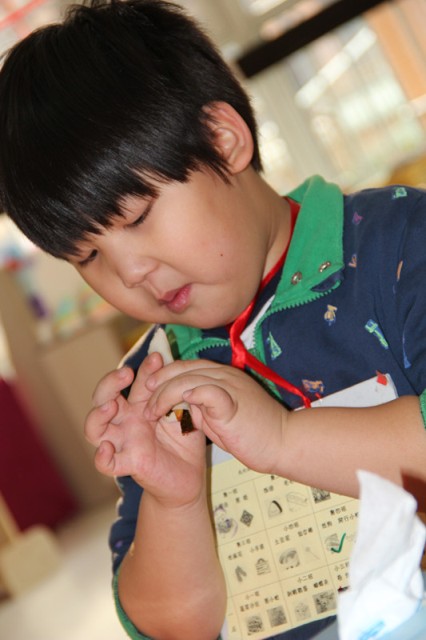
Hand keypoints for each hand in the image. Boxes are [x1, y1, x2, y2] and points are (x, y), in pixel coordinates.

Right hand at [84, 353, 206, 507]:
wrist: (189, 478)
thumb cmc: (184, 440)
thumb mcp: (185, 411)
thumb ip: (178, 391)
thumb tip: (179, 363)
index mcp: (139, 404)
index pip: (132, 382)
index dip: (143, 369)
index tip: (158, 357)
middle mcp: (125, 420)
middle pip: (103, 397)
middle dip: (110, 383)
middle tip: (126, 373)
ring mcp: (123, 442)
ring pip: (94, 428)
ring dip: (97, 415)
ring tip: (110, 407)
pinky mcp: (128, 463)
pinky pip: (105, 463)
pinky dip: (101, 457)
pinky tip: (106, 448)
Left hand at [145, 359, 284, 473]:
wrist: (284, 442)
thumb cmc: (254, 432)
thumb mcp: (221, 415)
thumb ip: (203, 405)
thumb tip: (183, 402)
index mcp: (222, 376)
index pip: (186, 367)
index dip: (164, 376)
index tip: (148, 390)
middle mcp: (224, 375)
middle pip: (182, 369)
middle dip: (158, 383)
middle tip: (143, 400)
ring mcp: (229, 385)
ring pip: (188, 379)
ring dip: (164, 395)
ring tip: (152, 412)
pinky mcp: (233, 401)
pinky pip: (207, 391)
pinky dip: (190, 395)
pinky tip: (177, 405)